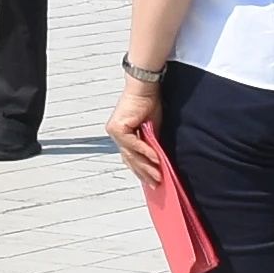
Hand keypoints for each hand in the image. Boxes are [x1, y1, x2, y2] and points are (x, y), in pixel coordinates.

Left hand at [108, 69, 167, 187]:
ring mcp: (115, 132)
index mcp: (122, 135)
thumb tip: (157, 162)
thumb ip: (151, 144)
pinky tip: (156, 159)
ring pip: (131, 155)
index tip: (152, 182)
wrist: (145, 87)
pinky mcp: (118, 128)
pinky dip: (146, 152)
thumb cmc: (149, 104)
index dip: (141, 171)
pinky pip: (133, 145)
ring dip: (146, 167)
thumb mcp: (152, 129)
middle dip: (144, 173)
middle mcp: (116, 135)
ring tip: (158, 176)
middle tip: (156, 184)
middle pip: (130, 160)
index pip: (130, 158)